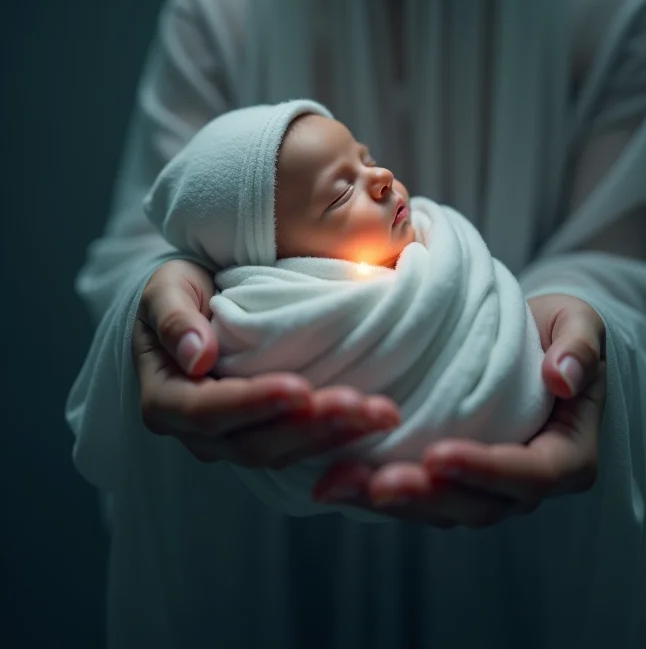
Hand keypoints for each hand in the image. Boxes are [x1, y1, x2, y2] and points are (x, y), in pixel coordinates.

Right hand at [133, 259, 399, 467]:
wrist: (193, 308)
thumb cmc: (178, 294)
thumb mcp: (165, 291)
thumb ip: (174, 319)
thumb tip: (198, 356)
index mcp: (166, 402)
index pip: (209, 412)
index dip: (255, 403)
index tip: (300, 388)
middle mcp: (199, 433)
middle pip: (255, 443)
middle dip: (311, 428)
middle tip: (361, 406)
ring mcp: (233, 440)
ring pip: (285, 453)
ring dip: (335, 436)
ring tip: (380, 415)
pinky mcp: (266, 435)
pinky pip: (301, 447)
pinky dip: (338, 438)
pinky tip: (373, 422)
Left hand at [313, 294, 604, 527]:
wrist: (526, 337)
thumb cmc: (555, 329)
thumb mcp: (577, 320)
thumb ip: (580, 345)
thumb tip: (564, 379)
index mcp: (567, 454)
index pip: (532, 475)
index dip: (486, 470)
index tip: (438, 453)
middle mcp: (525, 483)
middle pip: (480, 506)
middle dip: (427, 496)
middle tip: (378, 482)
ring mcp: (486, 486)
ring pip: (441, 510)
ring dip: (391, 502)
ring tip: (340, 483)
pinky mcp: (450, 478)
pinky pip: (418, 495)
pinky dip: (375, 490)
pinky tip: (334, 478)